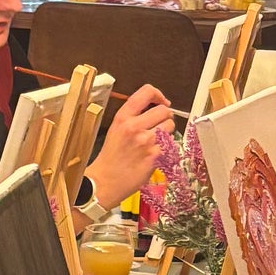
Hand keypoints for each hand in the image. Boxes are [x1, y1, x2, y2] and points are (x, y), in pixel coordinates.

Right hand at [85, 83, 174, 208]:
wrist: (105, 182)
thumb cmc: (111, 157)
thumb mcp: (116, 129)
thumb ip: (133, 117)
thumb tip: (154, 108)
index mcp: (123, 117)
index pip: (146, 92)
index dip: (158, 94)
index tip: (161, 101)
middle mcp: (134, 126)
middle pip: (164, 110)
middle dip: (165, 117)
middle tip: (160, 125)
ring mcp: (146, 142)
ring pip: (170, 126)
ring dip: (167, 132)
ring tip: (156, 140)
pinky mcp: (155, 156)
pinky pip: (170, 144)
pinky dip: (166, 148)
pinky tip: (155, 153)